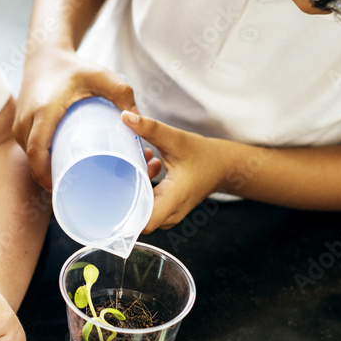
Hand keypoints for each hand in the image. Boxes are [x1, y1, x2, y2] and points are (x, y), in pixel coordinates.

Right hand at [14, 44, 137, 189]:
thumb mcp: (100, 75)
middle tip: (75, 192)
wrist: (44, 55)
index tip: (63, 188)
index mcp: (44, 111)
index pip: (37, 151)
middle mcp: (26, 120)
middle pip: (33, 159)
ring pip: (29, 157)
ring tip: (69, 183)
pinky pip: (28, 150)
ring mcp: (19, 123)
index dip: (47, 174)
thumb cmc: (73, 66)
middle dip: (49, 179)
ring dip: (44, 172)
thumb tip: (138, 119)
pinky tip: (55, 171)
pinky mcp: (19, 125)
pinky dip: (39, 162)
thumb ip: (122, 92)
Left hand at [121, 111, 229, 230]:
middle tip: (128, 167)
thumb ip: (151, 129)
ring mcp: (171, 212)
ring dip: (137, 187)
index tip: (115, 192)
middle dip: (128, 192)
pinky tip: (150, 166)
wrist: (224, 165)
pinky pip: (150, 204)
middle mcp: (172, 211)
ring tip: (143, 162)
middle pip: (138, 216)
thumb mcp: (176, 139)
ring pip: (143, 210)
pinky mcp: (170, 208)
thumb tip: (126, 117)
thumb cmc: (204, 155)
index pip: (144, 222)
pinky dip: (145, 187)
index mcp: (174, 198)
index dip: (126, 214)